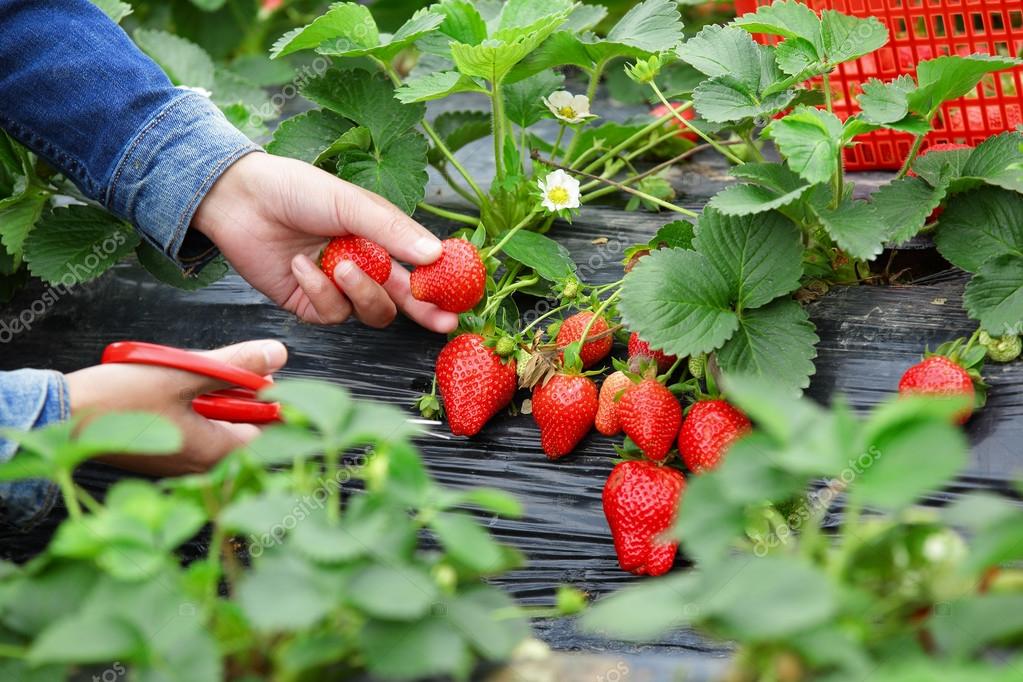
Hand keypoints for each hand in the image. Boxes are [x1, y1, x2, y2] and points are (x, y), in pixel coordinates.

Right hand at [65, 340, 287, 475]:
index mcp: (215, 453)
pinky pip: (191, 426)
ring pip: (215, 422)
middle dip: (236, 393)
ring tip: (184, 373)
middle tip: (214, 367)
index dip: (268, 397)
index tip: (255, 373)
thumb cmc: (118, 399)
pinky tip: (169, 386)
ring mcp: (180, 461)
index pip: (268, 428)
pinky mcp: (162, 452)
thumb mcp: (185, 373)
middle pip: (242, 424)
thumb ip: (236, 366)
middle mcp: (201, 466)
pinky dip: (190, 403)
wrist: (61, 416)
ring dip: (210, 395)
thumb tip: (277, 354)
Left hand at [192, 153, 458, 331]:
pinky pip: (330, 314)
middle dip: (423, 311)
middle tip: (440, 321)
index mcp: (380, 238)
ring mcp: (336, 288)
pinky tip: (300, 265)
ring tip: (337, 265)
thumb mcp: (350, 202)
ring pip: (369, 311)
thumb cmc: (295, 190)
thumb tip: (434, 254)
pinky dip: (318, 291)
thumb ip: (392, 230)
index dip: (440, 284)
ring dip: (358, 291)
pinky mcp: (309, 304)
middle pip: (402, 300)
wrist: (238, 199)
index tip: (461, 296)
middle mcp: (363, 265)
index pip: (419, 267)